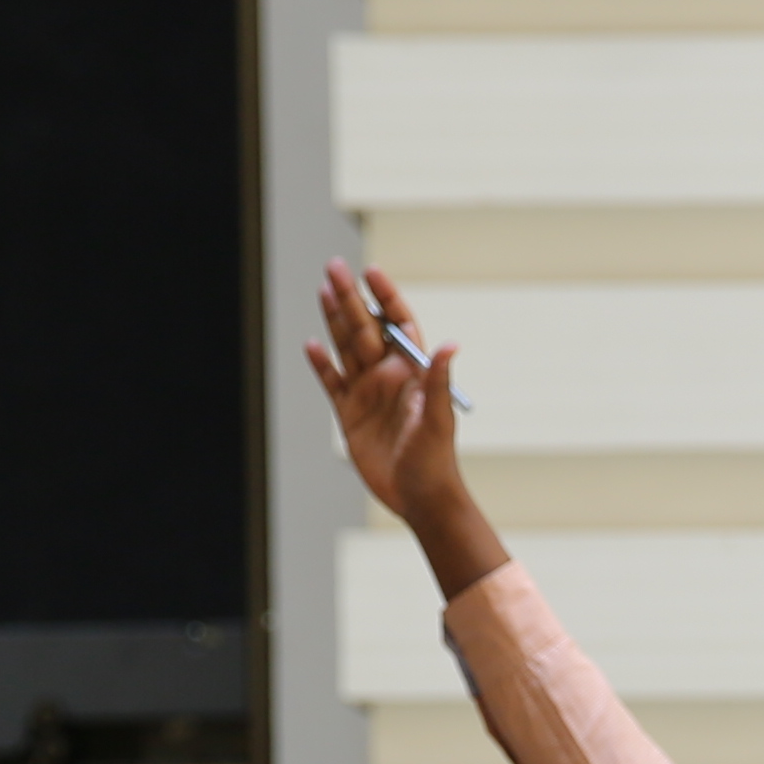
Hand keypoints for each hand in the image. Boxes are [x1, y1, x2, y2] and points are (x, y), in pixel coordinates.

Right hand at [303, 259, 472, 533]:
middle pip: (365, 328)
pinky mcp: (350, 414)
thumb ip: (438, 379)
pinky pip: (332, 382)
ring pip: (347, 347)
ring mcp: (367, 393)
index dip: (385, 297)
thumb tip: (451, 345)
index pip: (397, 322)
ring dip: (335, 319)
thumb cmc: (436, 459)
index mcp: (411, 370)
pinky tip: (312, 344)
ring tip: (323, 289)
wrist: (419, 497)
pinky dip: (321, 364)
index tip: (371, 272)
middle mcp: (388, 375)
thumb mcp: (438, 418)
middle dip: (350, 297)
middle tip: (333, 266)